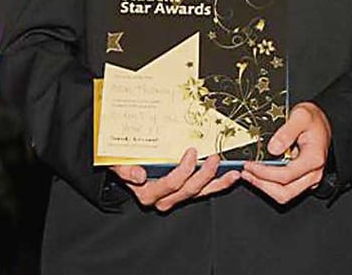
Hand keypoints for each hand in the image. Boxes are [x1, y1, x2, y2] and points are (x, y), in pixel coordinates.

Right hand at [111, 147, 239, 211]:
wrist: (126, 170)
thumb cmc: (123, 164)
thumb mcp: (119, 164)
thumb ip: (126, 170)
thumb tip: (139, 175)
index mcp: (148, 193)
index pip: (171, 184)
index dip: (184, 170)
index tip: (192, 152)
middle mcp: (163, 199)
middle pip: (188, 190)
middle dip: (204, 175)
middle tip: (214, 158)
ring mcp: (176, 197)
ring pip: (200, 193)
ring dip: (218, 183)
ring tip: (233, 173)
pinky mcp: (186, 192)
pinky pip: (204, 191)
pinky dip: (219, 184)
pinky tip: (230, 177)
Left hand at [241, 102, 331, 204]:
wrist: (321, 121)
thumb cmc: (312, 118)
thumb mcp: (301, 116)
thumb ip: (287, 132)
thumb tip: (273, 149)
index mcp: (313, 159)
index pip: (286, 175)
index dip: (265, 173)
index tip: (249, 165)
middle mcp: (313, 173)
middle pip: (285, 192)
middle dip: (262, 184)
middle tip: (245, 172)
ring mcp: (308, 178)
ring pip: (285, 194)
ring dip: (264, 187)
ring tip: (248, 174)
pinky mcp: (302, 179)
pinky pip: (285, 189)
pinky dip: (269, 184)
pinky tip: (257, 173)